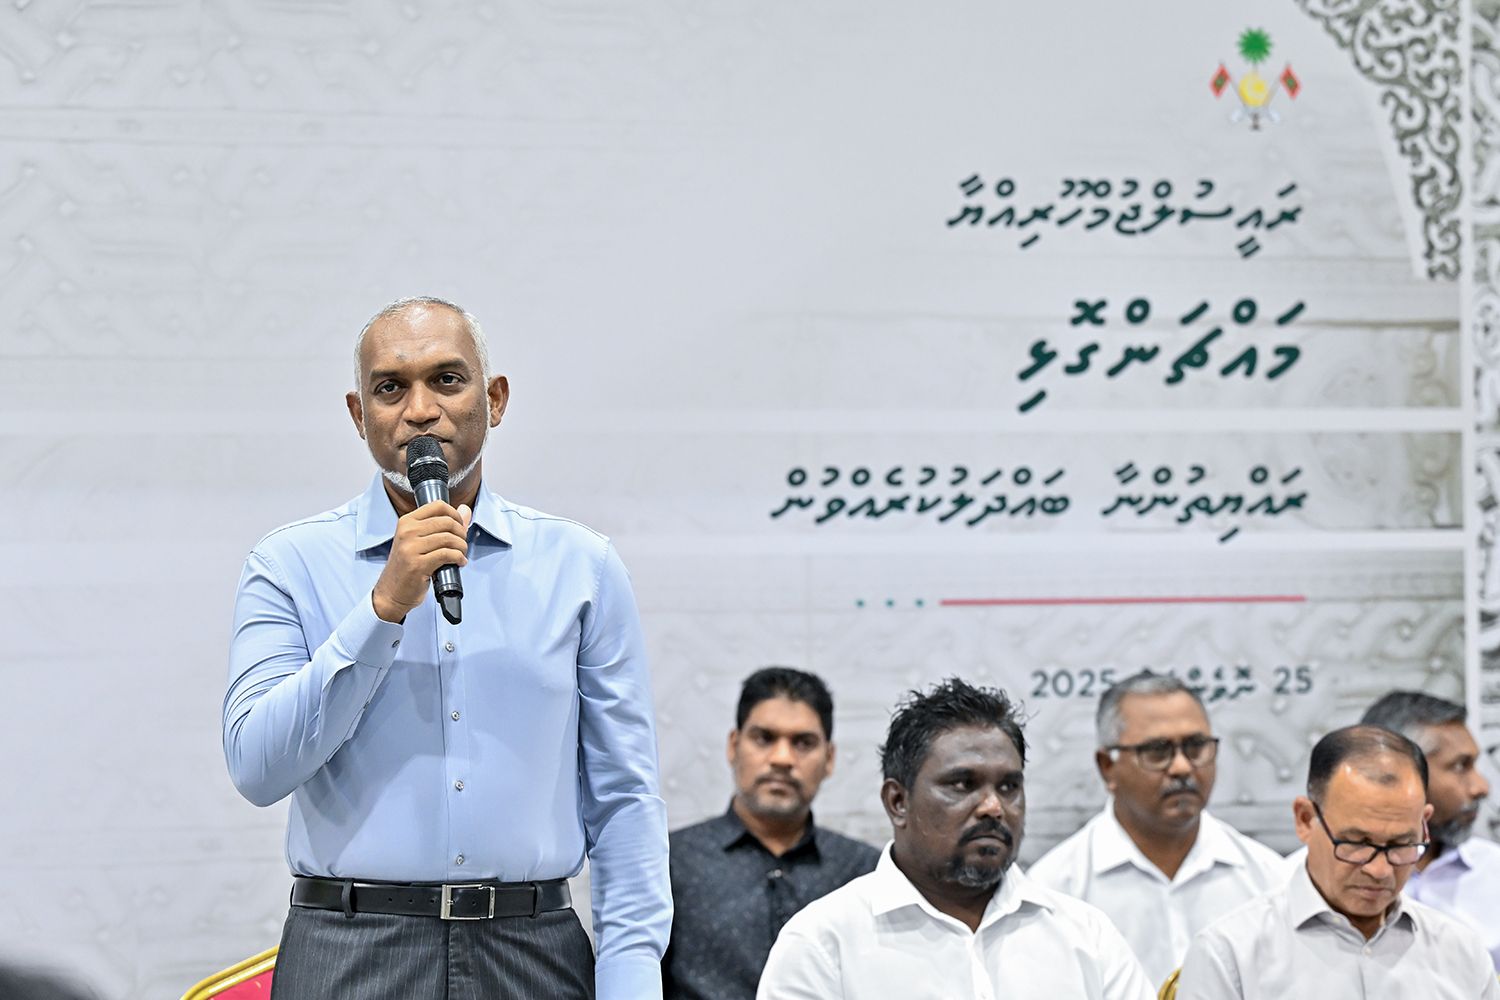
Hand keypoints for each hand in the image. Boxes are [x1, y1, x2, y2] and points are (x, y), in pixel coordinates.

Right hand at [371, 501, 471, 622]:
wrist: (392, 591)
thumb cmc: (407, 565)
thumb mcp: (420, 541)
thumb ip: (443, 524)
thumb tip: (466, 509)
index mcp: (406, 521)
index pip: (438, 505)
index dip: (455, 514)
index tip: (459, 526)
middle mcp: (407, 532)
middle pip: (447, 522)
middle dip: (461, 533)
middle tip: (462, 543)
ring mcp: (411, 548)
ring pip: (449, 538)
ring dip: (462, 547)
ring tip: (461, 554)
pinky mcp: (418, 565)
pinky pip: (447, 554)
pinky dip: (459, 558)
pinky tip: (459, 562)